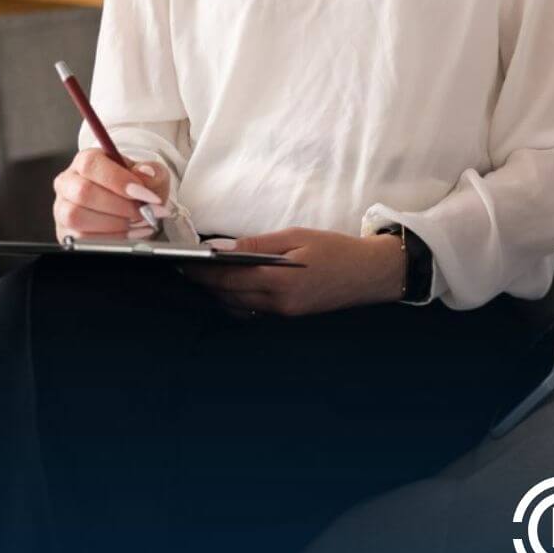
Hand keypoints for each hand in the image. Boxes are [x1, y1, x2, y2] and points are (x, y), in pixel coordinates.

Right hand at [53, 148, 169, 242]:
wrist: (136, 209)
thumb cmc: (137, 188)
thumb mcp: (151, 175)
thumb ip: (152, 172)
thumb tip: (146, 173)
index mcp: (86, 161)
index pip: (90, 164)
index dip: (118, 180)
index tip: (144, 193)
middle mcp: (69, 182)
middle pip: (83, 192)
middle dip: (120, 205)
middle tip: (145, 211)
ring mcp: (63, 207)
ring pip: (78, 216)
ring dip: (115, 223)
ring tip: (139, 222)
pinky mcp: (66, 231)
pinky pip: (83, 238)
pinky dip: (112, 237)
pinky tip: (131, 232)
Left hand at [177, 227, 405, 317]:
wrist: (371, 274)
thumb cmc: (337, 249)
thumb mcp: (297, 236)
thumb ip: (257, 245)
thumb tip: (220, 250)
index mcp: (280, 280)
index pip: (228, 278)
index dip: (201, 272)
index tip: (182, 263)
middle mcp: (278, 303)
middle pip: (228, 296)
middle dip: (205, 284)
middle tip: (186, 270)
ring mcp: (284, 313)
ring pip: (238, 307)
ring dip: (219, 294)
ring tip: (204, 278)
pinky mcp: (289, 316)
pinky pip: (253, 311)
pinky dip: (237, 300)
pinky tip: (232, 288)